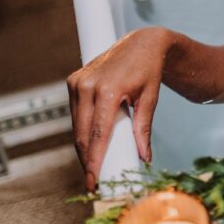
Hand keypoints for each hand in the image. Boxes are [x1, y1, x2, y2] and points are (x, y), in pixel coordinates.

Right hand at [66, 27, 171, 189]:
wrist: (142, 43)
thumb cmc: (149, 70)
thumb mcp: (150, 99)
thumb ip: (144, 129)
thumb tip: (144, 158)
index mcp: (108, 90)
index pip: (97, 134)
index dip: (93, 161)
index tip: (93, 181)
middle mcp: (88, 85)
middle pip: (82, 133)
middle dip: (86, 159)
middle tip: (93, 181)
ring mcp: (78, 81)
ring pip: (75, 125)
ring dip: (82, 147)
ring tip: (92, 166)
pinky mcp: (74, 80)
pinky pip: (75, 113)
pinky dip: (80, 130)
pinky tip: (87, 144)